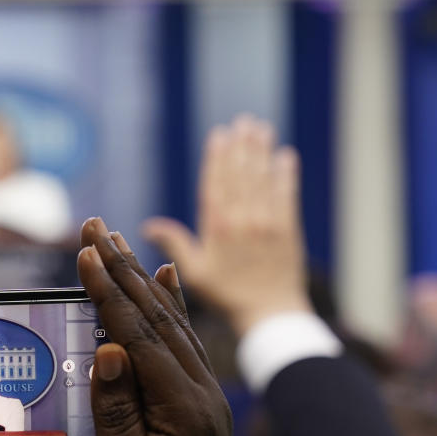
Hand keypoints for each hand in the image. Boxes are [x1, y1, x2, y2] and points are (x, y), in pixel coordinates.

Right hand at [80, 218, 258, 435]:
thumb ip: (117, 416)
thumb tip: (110, 349)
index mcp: (183, 412)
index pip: (139, 336)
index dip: (109, 293)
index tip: (86, 251)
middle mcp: (202, 396)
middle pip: (158, 318)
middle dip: (124, 270)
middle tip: (96, 226)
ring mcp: (206, 399)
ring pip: (172, 325)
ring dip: (142, 281)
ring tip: (119, 242)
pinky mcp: (200, 406)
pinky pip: (183, 344)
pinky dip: (171, 307)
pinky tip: (166, 280)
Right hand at [142, 115, 309, 335]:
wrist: (269, 314)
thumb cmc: (226, 296)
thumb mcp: (194, 273)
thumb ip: (174, 244)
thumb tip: (147, 226)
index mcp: (218, 228)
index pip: (216, 184)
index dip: (217, 157)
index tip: (219, 134)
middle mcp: (243, 220)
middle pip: (241, 175)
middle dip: (241, 146)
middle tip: (242, 122)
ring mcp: (268, 223)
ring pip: (263, 179)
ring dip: (262, 152)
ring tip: (260, 128)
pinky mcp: (289, 229)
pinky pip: (287, 194)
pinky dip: (285, 174)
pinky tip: (285, 156)